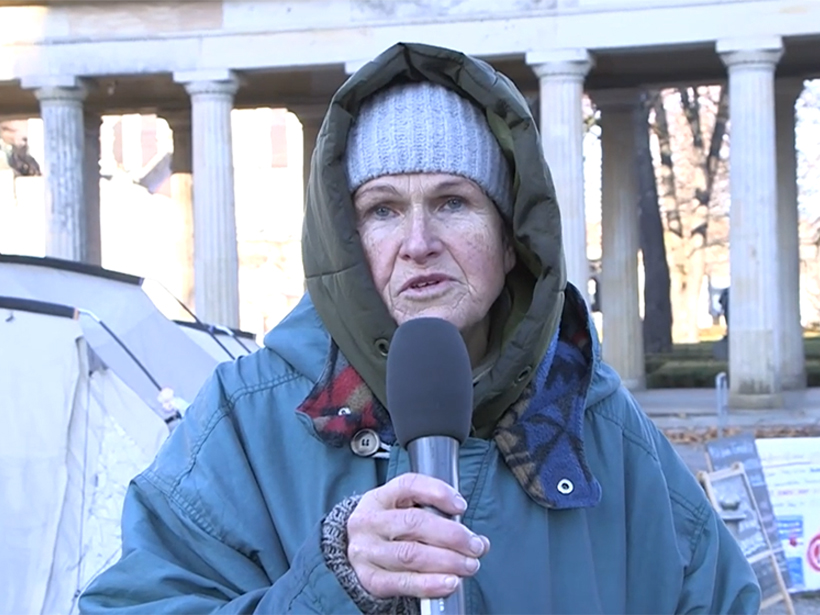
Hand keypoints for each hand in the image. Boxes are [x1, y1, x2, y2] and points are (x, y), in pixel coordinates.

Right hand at [346, 473, 490, 598]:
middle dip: (452, 535)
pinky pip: (402, 583)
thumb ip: (439, 518)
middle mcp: (368, 521)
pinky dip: (430, 584)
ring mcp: (366, 551)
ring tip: (468, 565)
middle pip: (413, 523)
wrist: (358, 552)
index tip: (461, 506)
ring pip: (410, 554)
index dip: (437, 492)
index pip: (408, 485)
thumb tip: (479, 541)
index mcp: (378, 497)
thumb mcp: (405, 512)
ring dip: (446, 561)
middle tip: (475, 546)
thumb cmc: (390, 529)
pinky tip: (449, 583)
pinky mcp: (370, 578)